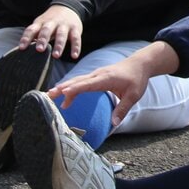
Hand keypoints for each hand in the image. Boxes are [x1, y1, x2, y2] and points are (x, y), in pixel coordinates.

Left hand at [19, 4, 82, 59]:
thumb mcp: (40, 24)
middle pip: (47, 30)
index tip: (22, 48)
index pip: (31, 30)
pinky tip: (74, 56)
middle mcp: (52, 23)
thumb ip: (34, 35)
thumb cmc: (50, 22)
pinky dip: (76, 47)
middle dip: (43, 39)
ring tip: (56, 56)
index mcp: (41, 22)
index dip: (26, 38)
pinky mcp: (75, 28)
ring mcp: (64, 25)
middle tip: (40, 50)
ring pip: (62, 34)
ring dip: (59, 45)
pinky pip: (76, 38)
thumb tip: (22, 50)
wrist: (68, 7)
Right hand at [47, 41, 177, 123]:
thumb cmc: (137, 79)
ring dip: (63, 87)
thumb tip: (113, 124)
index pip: (87, 84)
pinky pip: (80, 80)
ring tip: (50, 95)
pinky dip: (70, 86)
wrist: (140, 64)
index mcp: (106, 78)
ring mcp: (96, 74)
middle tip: (48, 96)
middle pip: (77, 81)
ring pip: (77, 80)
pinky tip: (63, 92)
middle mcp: (98, 75)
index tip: (62, 94)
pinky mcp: (96, 76)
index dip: (74, 89)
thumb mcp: (133, 96)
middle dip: (62, 88)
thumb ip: (122, 109)